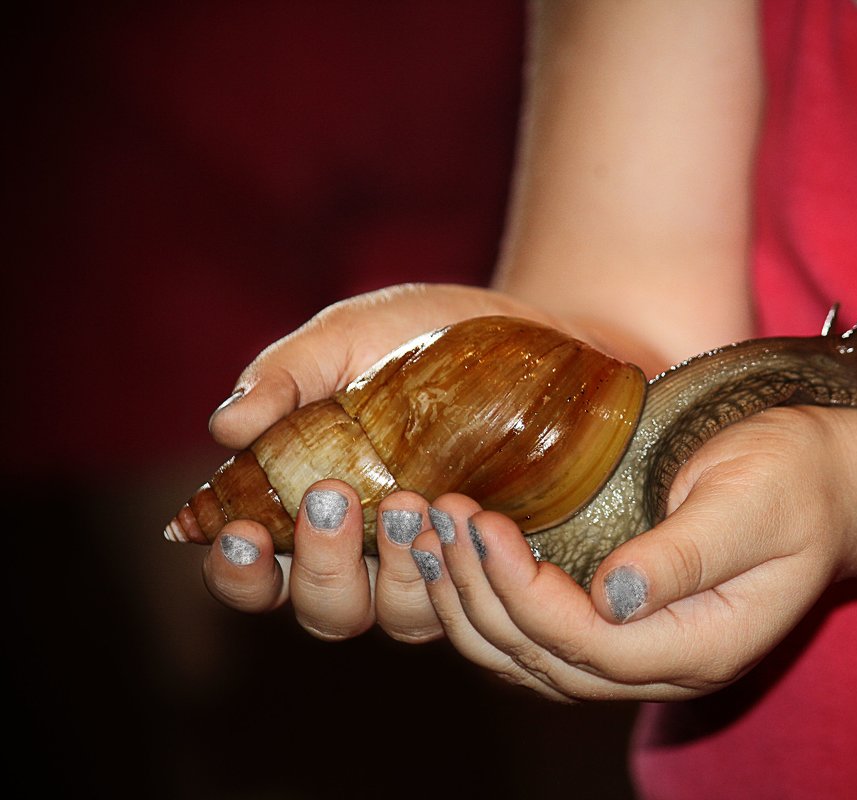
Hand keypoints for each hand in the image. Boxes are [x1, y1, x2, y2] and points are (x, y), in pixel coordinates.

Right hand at [200, 282, 562, 640]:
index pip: (254, 577)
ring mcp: (433, 564)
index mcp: (308, 513)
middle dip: (322, 566)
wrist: (526, 330)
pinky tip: (461, 518)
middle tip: (333, 498)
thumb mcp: (345, 338)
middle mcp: (367, 556)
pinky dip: (459, 568)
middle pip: (328, 610)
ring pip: (401, 615)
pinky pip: (473, 599)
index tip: (243, 533)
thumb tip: (226, 427)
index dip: (239, 574)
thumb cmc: (417, 336)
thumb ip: (285, 377)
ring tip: (408, 499)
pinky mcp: (492, 560)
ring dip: (397, 570)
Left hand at [409, 407, 856, 700]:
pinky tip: (456, 559)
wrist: (826, 485)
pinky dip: (489, 604)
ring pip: (531, 663)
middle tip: (438, 521)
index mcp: (704, 646)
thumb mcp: (754, 503)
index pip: (593, 646)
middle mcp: (665, 665)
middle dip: (480, 595)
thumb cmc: (796, 482)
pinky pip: (540, 639)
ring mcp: (641, 652)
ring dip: (469, 607)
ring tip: (425, 538)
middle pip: (547, 663)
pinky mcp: (621, 624)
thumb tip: (613, 595)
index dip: (526, 594)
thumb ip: (688, 553)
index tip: (485, 525)